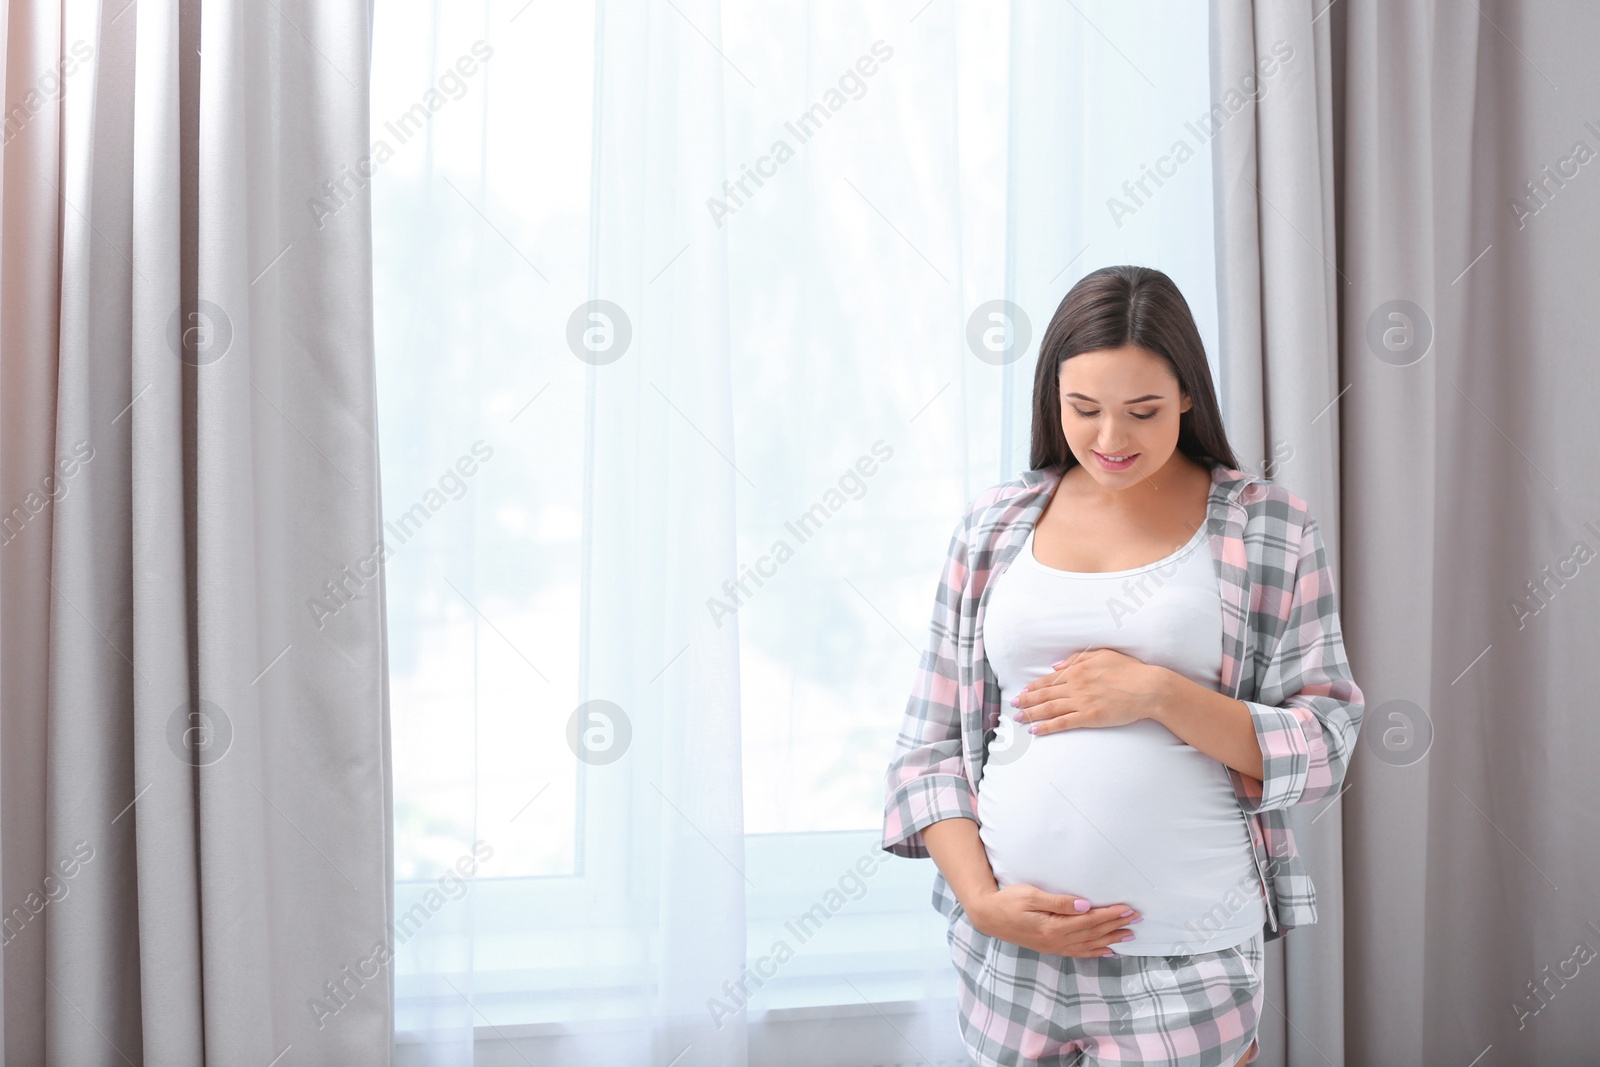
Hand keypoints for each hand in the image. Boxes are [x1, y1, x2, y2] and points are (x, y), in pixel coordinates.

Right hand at [966, 883, 1139, 957]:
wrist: (988, 916)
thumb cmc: (1008, 901)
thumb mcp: (1031, 895)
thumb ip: (1059, 902)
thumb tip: (1086, 905)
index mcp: (1053, 927)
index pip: (1090, 921)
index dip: (1111, 915)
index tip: (1128, 909)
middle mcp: (1056, 940)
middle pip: (1093, 933)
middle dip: (1116, 926)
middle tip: (1136, 919)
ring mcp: (1053, 946)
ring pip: (1089, 945)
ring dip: (1110, 939)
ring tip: (1129, 935)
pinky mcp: (1050, 947)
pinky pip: (1078, 952)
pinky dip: (1095, 951)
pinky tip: (1107, 951)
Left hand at [1011, 648, 1171, 735]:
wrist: (1148, 688)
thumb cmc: (1130, 670)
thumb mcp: (1103, 655)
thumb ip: (1078, 659)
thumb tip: (1056, 665)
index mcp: (1078, 670)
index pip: (1050, 679)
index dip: (1034, 686)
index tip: (1023, 691)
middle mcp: (1076, 685)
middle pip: (1044, 694)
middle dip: (1026, 700)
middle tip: (1013, 705)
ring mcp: (1081, 701)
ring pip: (1049, 708)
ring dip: (1031, 713)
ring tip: (1018, 717)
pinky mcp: (1089, 717)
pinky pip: (1062, 722)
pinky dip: (1046, 727)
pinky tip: (1035, 730)